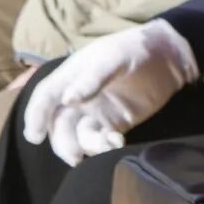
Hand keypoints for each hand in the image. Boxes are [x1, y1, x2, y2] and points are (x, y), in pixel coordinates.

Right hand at [21, 19, 198, 163]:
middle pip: (58, 125)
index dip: (35, 116)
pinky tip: (117, 143)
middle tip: (75, 155)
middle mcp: (78, 98)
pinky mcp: (114, 126)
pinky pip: (101, 142)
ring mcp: (95, 114)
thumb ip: (92, 78)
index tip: (34, 136)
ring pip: (78, 137)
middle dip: (62, 142)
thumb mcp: (113, 57)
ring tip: (107, 144)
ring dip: (86, 147)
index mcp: (71, 77)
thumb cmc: (135, 49)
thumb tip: (68, 100)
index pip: (45, 97)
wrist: (169, 57)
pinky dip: (104, 147)